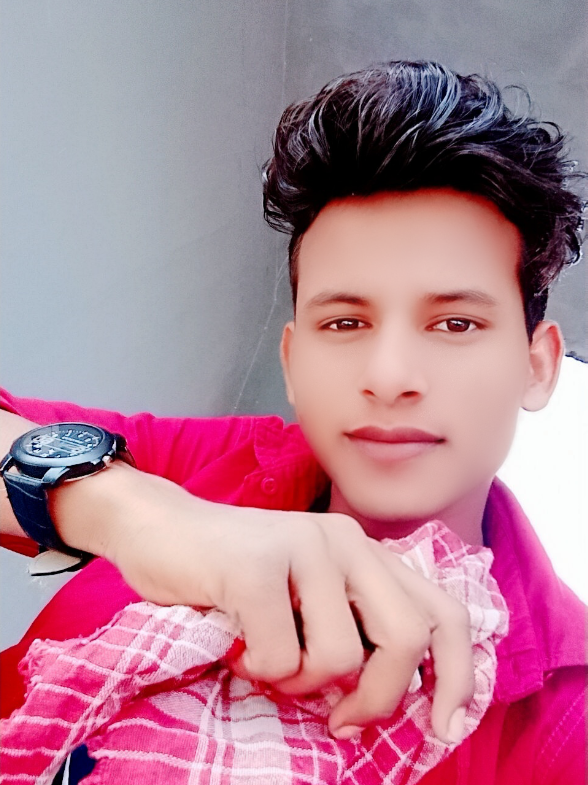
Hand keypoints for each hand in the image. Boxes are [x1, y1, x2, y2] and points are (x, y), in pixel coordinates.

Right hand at [65, 463, 473, 743]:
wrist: (158, 528)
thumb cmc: (232, 574)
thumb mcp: (306, 597)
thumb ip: (348, 627)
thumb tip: (380, 703)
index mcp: (366, 552)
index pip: (443, 611)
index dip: (458, 675)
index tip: (443, 729)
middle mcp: (346, 541)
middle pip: (407, 638)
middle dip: (378, 698)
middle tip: (339, 719)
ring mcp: (303, 546)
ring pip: (340, 657)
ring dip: (298, 684)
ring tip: (264, 659)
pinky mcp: (257, 565)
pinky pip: (279, 658)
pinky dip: (256, 670)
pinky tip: (235, 643)